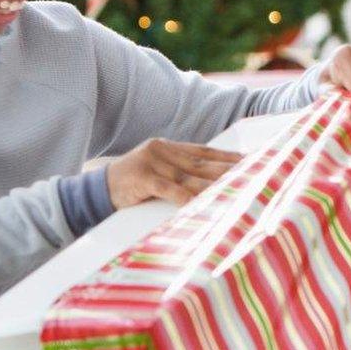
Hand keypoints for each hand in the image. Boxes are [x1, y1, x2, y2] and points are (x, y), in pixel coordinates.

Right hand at [106, 138, 241, 208]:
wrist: (97, 190)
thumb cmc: (131, 184)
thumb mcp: (156, 171)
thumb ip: (179, 172)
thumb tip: (209, 182)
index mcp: (167, 147)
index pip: (203, 151)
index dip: (226, 157)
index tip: (249, 161)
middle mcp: (162, 151)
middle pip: (201, 163)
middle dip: (227, 170)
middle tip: (253, 174)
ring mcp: (151, 163)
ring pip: (189, 176)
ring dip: (213, 184)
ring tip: (235, 190)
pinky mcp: (142, 178)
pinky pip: (168, 188)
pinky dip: (185, 196)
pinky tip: (200, 202)